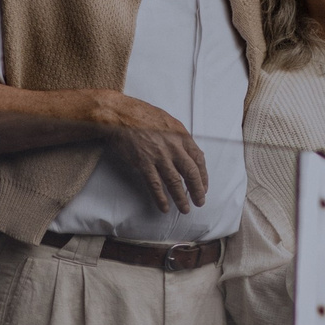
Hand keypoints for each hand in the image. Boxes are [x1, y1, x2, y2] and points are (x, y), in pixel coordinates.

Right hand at [92, 92, 209, 211]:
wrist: (120, 116)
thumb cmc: (142, 115)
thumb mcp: (169, 122)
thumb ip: (180, 137)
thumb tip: (190, 152)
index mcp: (181, 136)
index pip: (198, 159)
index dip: (203, 176)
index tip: (204, 186)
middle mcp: (173, 147)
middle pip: (191, 173)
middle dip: (197, 190)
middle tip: (200, 201)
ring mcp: (159, 156)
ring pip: (175, 182)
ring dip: (181, 198)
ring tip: (184, 209)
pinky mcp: (144, 164)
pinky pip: (155, 185)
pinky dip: (160, 198)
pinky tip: (164, 207)